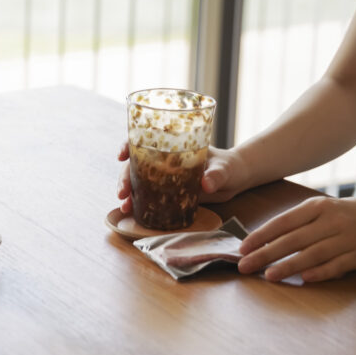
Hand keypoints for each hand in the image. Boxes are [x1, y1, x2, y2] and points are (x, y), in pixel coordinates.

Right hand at [116, 142, 251, 213]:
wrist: (234, 180)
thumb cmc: (229, 166)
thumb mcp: (223, 168)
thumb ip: (215, 175)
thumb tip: (206, 184)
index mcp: (172, 147)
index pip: (144, 141)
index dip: (128, 145)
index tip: (121, 155)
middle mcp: (163, 161)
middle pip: (135, 165)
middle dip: (124, 178)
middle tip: (122, 193)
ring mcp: (163, 177)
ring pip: (138, 182)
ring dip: (128, 194)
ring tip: (124, 207)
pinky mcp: (167, 193)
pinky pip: (148, 197)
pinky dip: (138, 204)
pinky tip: (131, 213)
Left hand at [237, 196, 355, 281]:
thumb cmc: (341, 215)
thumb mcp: (319, 210)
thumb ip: (293, 223)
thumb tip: (259, 240)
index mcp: (317, 207)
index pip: (283, 222)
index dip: (261, 235)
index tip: (242, 248)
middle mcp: (331, 221)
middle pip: (295, 239)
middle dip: (266, 253)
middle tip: (244, 265)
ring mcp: (347, 238)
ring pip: (314, 253)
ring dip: (290, 265)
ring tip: (269, 275)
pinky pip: (339, 265)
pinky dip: (321, 272)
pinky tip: (305, 279)